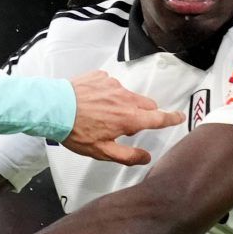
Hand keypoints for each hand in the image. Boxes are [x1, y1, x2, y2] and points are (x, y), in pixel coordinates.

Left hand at [62, 69, 178, 165]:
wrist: (53, 108)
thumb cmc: (76, 131)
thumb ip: (127, 155)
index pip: (159, 118)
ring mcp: (113, 85)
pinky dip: (108, 94)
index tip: (179, 117)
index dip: (172, 118)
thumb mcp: (102, 151)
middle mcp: (125, 98)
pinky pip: (112, 85)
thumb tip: (146, 157)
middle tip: (127, 125)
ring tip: (101, 114)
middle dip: (144, 113)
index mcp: (129, 118)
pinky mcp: (101, 76)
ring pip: (128, 95)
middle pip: (147, 104)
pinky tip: (93, 102)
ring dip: (123, 104)